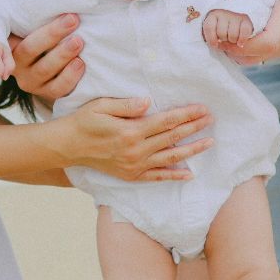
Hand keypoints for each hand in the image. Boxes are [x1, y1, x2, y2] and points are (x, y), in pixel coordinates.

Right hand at [9, 13, 84, 101]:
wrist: (47, 67)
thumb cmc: (41, 38)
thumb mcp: (31, 26)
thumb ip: (35, 14)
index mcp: (10, 46)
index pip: (16, 35)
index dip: (39, 27)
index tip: (63, 14)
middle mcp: (17, 65)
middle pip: (31, 50)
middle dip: (53, 34)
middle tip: (73, 20)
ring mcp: (32, 82)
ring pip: (44, 70)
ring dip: (62, 55)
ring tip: (79, 42)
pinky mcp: (47, 93)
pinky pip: (57, 89)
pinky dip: (70, 77)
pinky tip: (81, 64)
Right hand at [58, 97, 213, 181]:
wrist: (68, 147)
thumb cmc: (84, 122)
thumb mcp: (101, 106)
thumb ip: (126, 105)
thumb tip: (149, 102)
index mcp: (130, 131)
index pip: (166, 121)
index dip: (186, 114)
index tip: (201, 109)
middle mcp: (136, 151)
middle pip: (172, 138)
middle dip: (194, 128)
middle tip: (211, 119)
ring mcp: (134, 166)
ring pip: (170, 158)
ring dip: (192, 150)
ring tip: (209, 142)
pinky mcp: (131, 176)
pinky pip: (157, 177)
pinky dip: (174, 176)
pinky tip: (189, 174)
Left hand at [200, 8, 253, 50]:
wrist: (236, 30)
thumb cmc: (220, 32)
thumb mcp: (212, 34)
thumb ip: (211, 38)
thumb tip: (216, 44)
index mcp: (213, 16)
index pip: (209, 27)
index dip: (211, 39)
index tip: (215, 45)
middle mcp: (224, 13)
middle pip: (221, 32)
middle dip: (223, 39)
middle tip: (225, 39)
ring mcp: (235, 16)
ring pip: (233, 34)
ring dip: (233, 40)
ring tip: (232, 40)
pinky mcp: (246, 20)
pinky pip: (245, 31)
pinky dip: (242, 39)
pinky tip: (240, 43)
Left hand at [224, 0, 279, 64]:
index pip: (263, 42)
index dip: (239, 43)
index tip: (222, 30)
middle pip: (255, 56)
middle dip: (231, 48)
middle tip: (216, 31)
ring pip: (259, 59)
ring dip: (239, 50)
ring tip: (227, 32)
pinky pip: (268, 56)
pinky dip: (252, 50)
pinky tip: (245, 34)